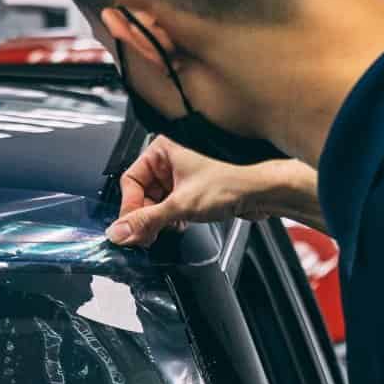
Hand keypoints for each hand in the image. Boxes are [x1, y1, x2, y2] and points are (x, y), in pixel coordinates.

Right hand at [108, 139, 322, 247]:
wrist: (264, 191)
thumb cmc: (232, 182)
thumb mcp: (181, 205)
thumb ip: (146, 221)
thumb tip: (120, 232)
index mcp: (163, 149)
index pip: (130, 180)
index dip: (129, 207)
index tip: (129, 229)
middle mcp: (171, 158)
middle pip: (142, 193)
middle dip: (145, 215)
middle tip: (145, 235)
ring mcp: (182, 174)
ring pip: (157, 201)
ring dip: (159, 219)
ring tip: (168, 227)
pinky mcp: (193, 188)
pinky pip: (171, 205)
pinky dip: (172, 218)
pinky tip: (180, 224)